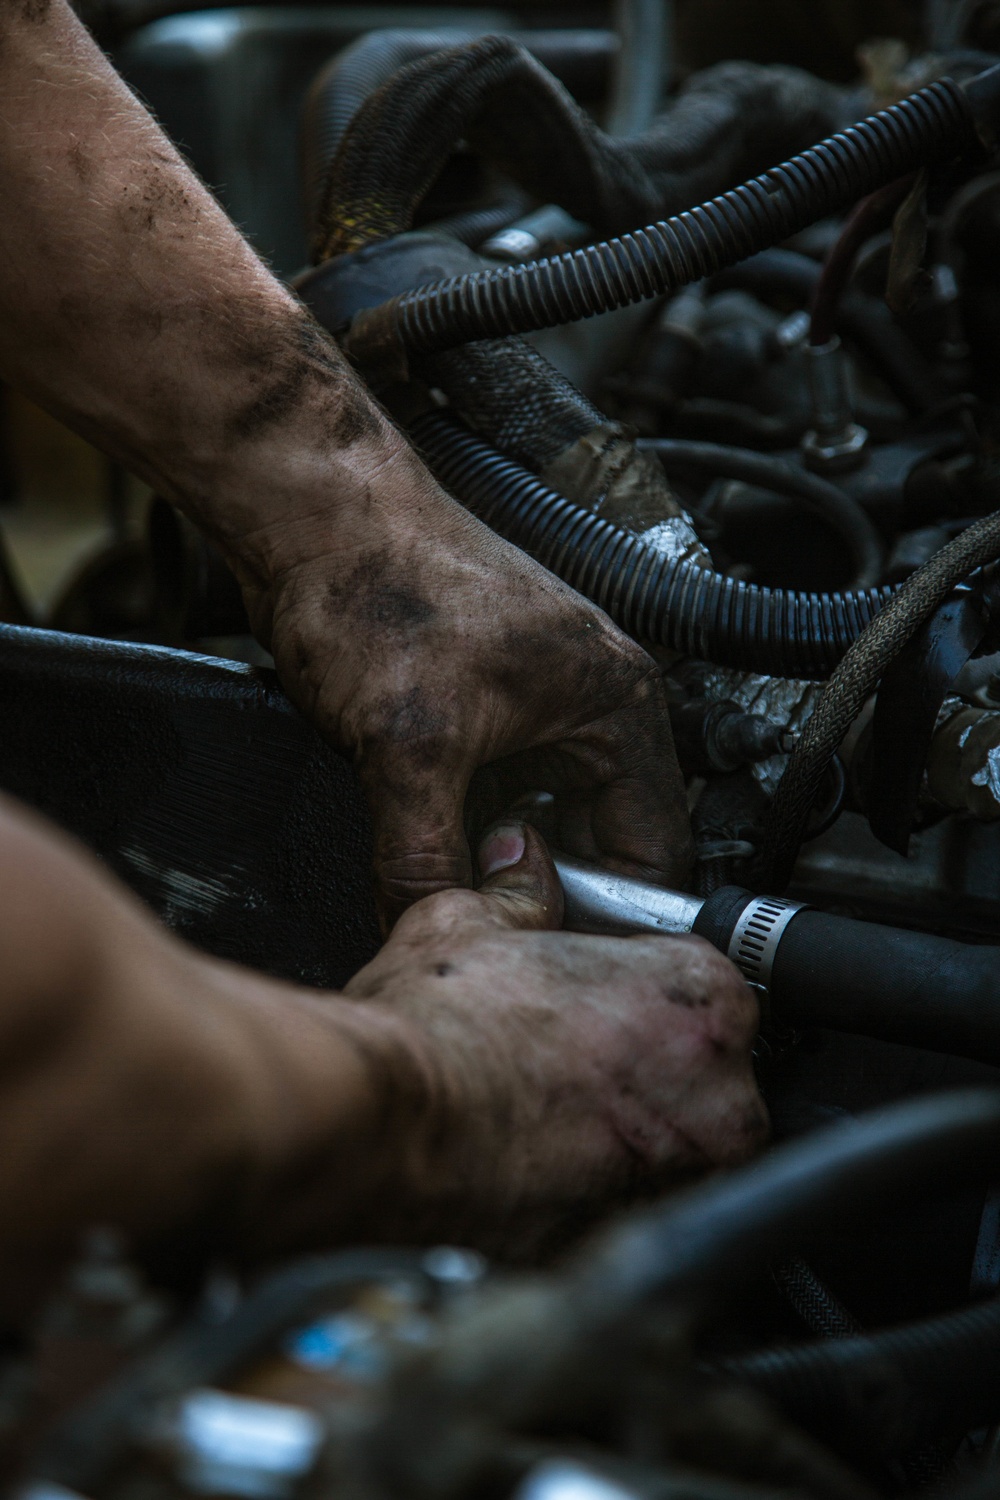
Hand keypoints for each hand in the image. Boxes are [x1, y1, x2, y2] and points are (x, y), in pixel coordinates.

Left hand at [242, 433, 693, 928]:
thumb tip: (429, 929)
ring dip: (502, 857)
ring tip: (468, 898)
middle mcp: (586, 696)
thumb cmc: (380, 581)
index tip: (567, 962)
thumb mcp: (408, 747)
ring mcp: (532, 695)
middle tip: (505, 939)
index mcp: (614, 697)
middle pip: (597, 833)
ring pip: (538, 812)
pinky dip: (468, 823)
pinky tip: (432, 849)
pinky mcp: (477, 696)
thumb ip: (422, 859)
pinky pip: (493, 786)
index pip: (654, 843)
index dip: (616, 914)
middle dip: (551, 888)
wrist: (308, 513)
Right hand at [340, 821, 767, 1253]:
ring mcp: (685, 1181)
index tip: (599, 997)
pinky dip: (591, 1191)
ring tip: (540, 1108)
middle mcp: (719, 1099)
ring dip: (618, 1131)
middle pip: (699, 1072)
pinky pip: (628, 1207)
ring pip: (669, 1148)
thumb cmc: (433, 1040)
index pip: (698, 981)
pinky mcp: (636, 1244)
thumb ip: (516, 895)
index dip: (635, 986)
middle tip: (565, 1054)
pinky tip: (530, 1159)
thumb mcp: (468, 925)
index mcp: (701, 1002)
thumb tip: (518, 873)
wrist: (382, 1139)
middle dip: (639, 1065)